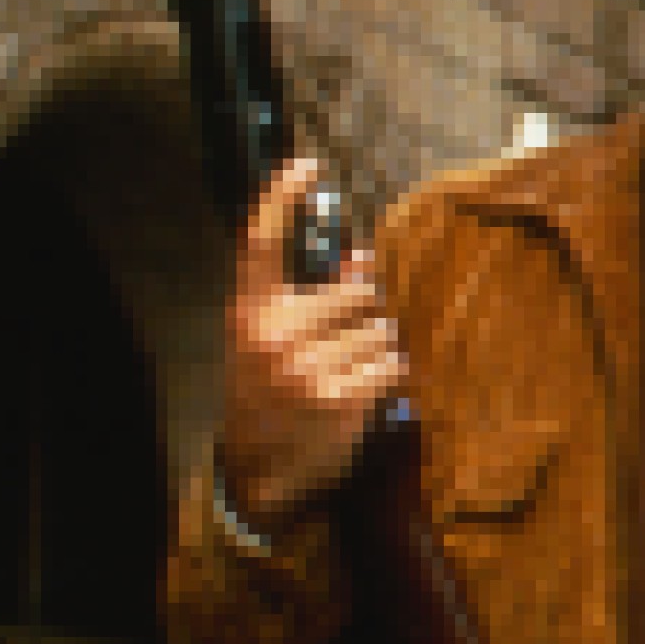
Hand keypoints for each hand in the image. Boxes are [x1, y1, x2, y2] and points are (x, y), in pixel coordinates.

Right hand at [214, 156, 400, 532]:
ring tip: (349, 378)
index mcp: (250, 314)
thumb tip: (362, 257)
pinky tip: (366, 397)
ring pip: (382, 330)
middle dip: (367, 314)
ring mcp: (308, 366)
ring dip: (379, 351)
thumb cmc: (267, 401)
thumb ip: (306, 301)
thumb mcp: (266, 347)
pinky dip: (391, 380)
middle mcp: (276, 333)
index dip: (282, 198)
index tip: (306, 165)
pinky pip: (394, 366)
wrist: (256, 478)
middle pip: (359, 291)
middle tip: (347, 346)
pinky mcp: (342, 398)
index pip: (260, 243)